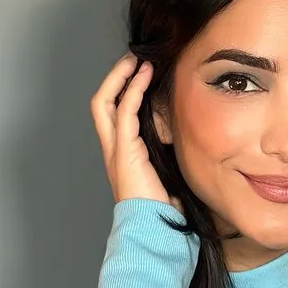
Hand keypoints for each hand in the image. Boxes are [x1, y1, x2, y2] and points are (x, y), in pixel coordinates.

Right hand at [90, 52, 184, 214]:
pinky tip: (143, 77)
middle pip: (101, 103)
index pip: (113, 114)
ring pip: (105, 103)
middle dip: (114, 78)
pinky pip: (124, 112)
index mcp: (122, 154)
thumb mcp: (168, 174)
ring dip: (120, 78)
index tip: (140, 73)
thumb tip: (187, 144)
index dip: (123, 90)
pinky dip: (132, 90)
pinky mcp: (125, 151)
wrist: (155, 228)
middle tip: (132, 59)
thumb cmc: (163, 209)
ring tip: (135, 61)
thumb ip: (169, 156)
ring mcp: (116, 149)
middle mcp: (113, 149)